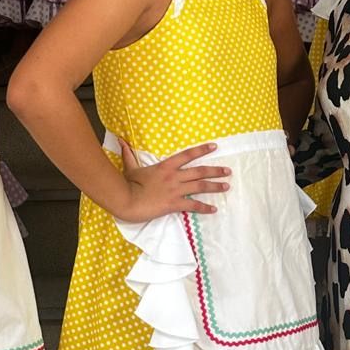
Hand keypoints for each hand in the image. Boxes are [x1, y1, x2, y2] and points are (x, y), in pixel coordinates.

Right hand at [116, 140, 230, 222]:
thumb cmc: (128, 184)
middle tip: (228, 172)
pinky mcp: (174, 204)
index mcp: (165, 166)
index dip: (202, 150)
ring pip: (200, 186)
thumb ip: (128, 154)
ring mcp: (175, 190)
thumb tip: (121, 140)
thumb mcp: (130, 167)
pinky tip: (214, 209)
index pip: (187, 155)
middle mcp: (174, 176)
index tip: (214, 147)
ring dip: (215, 186)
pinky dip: (204, 207)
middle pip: (200, 171)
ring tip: (226, 187)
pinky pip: (193, 205)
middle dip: (215, 171)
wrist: (127, 201)